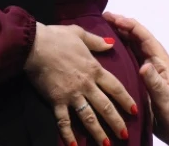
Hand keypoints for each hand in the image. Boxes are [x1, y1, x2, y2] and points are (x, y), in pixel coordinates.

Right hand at [24, 23, 135, 145]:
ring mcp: (72, 94)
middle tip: (124, 135)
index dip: (126, 100)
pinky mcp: (56, 101)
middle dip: (116, 122)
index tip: (134, 111)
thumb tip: (111, 43)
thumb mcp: (80, 34)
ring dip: (98, 132)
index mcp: (94, 69)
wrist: (35, 45)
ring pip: (88, 117)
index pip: (115, 87)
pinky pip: (63, 121)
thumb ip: (97, 41)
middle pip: (105, 106)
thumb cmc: (57, 37)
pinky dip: (68, 135)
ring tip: (106, 145)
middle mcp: (86, 85)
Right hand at [104, 12, 168, 145]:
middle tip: (103, 18)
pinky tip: (107, 51)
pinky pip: (129, 60)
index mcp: (161, 62)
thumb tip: (144, 66)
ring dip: (119, 36)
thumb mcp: (166, 99)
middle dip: (121, 26)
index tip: (113, 17)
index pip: (144, 38)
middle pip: (136, 39)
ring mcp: (148, 70)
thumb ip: (155, 83)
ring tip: (101, 29)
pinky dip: (118, 52)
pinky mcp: (142, 79)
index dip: (129, 25)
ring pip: (132, 48)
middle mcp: (154, 62)